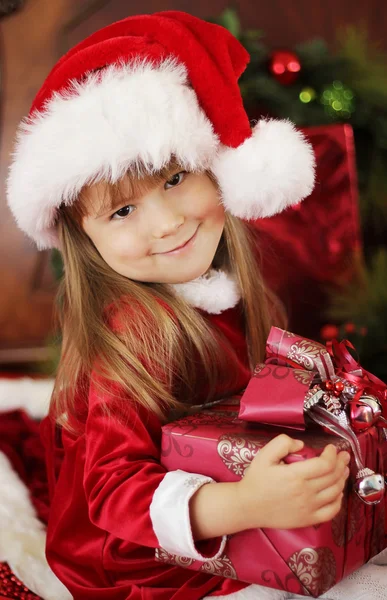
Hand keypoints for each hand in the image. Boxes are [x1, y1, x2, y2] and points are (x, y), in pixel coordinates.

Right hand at [236, 434, 350, 529]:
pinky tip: (337, 492)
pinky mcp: (308, 519)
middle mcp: (305, 492)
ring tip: (343, 470)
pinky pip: (331, 511)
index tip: (332, 448)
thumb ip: (282, 443)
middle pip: (333, 477)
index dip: (333, 454)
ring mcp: (308, 507)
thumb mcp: (264, 455)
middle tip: (343, 456)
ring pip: (335, 492)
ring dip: (342, 479)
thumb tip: (301, 444)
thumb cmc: (256, 479)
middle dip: (341, 463)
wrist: (248, 506)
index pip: (325, 464)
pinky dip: (339, 501)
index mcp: (295, 475)